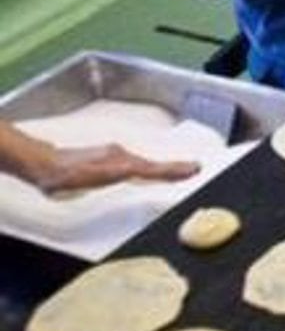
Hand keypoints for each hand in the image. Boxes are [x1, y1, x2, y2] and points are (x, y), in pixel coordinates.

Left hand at [26, 142, 199, 193]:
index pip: (154, 168)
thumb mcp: (92, 175)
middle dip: (173, 168)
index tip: (195, 169)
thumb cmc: (64, 174)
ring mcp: (114, 157)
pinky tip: (146, 175)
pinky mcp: (106, 161)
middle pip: (153, 164)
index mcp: (122, 160)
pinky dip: (147, 169)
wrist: (41, 164)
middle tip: (193, 170)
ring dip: (162, 169)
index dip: (175, 170)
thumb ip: (119, 171)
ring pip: (144, 163)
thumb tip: (142, 167)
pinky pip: (134, 165)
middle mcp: (121, 155)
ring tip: (177, 173)